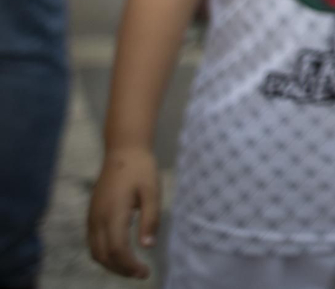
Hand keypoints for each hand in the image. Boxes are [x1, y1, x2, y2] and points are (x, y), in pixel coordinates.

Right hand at [87, 145, 159, 278]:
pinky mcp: (92, 215)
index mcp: (113, 212)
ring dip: (112, 264)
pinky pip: (93, 242)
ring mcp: (92, 217)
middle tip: (141, 274)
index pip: (117, 249)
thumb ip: (151, 219)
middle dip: (121, 269)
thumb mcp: (152, 191)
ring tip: (132, 268)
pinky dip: (105, 254)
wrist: (123, 151)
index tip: (146, 272)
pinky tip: (120, 254)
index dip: (129, 265)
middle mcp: (98, 218)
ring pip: (95, 251)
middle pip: (104, 255)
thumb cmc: (141, 169)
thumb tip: (147, 247)